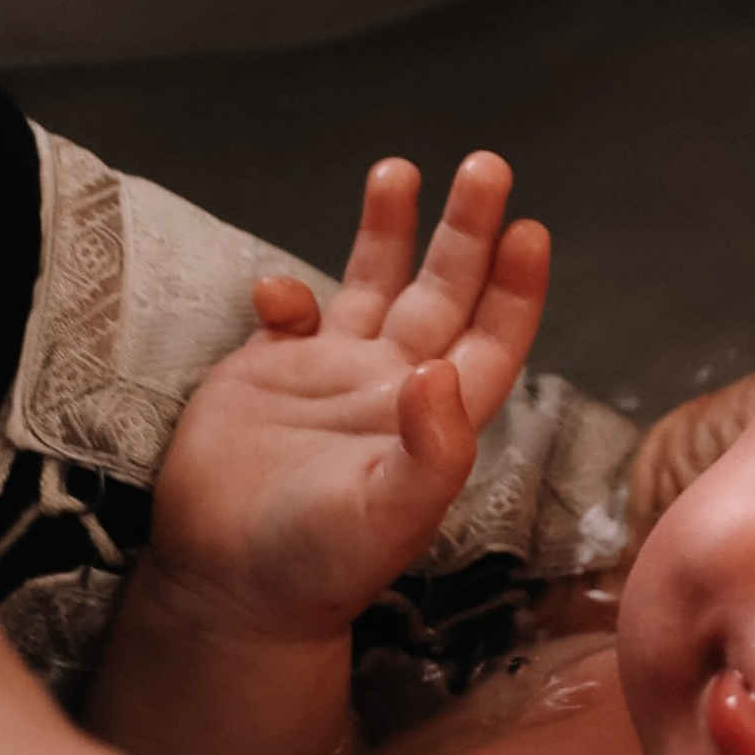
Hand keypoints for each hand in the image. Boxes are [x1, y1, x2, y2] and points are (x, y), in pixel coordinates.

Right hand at [149, 152, 549, 641]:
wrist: (226, 587)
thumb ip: (427, 451)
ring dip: (387, 229)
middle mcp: (391, 387)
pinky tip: (277, 296)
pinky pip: (289, 312)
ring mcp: (329, 374)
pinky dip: (284, 292)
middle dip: (465, 231)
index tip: (528, 231)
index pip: (491, 341)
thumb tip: (441, 372)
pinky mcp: (266, 372)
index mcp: (435, 421)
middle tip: (486, 167)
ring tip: (399, 168)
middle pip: (442, 293)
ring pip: (371, 284)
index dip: (513, 289)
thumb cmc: (316, 566)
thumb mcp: (385, 516)